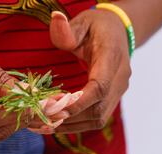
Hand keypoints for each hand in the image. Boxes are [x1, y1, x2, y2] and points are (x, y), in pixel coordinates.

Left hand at [49, 9, 130, 133]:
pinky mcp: (112, 100)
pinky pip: (96, 119)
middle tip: (42, 120)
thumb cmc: (97, 27)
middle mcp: (119, 79)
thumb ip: (69, 28)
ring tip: (45, 126)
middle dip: (70, 119)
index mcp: (112, 57)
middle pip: (98, 109)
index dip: (79, 102)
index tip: (56, 110)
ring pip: (98, 119)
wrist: (119, 33)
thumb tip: (57, 20)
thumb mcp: (83, 21)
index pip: (99, 86)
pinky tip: (57, 124)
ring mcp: (118, 92)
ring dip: (72, 126)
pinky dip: (77, 125)